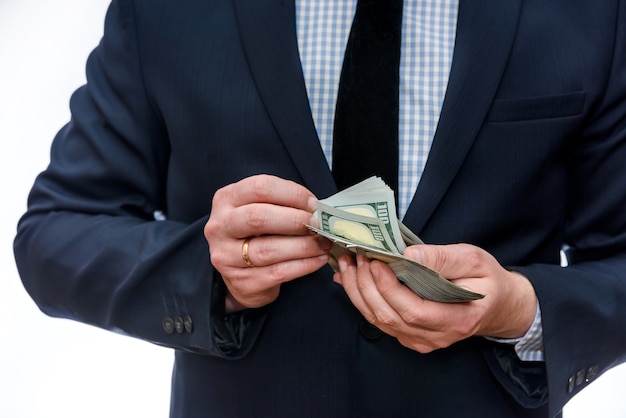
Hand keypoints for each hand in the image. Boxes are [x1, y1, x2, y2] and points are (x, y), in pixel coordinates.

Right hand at [204, 175, 329, 311]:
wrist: (241, 276)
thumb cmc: (256, 235)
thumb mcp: (259, 210)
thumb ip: (281, 205)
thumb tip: (316, 209)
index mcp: (226, 200)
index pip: (259, 188)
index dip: (292, 194)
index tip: (313, 204)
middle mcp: (220, 227)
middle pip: (259, 217)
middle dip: (295, 220)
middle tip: (317, 224)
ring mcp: (226, 257)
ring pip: (269, 249)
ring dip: (303, 245)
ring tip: (323, 243)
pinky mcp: (241, 282)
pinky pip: (277, 272)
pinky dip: (304, 265)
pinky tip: (318, 259)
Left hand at [333, 244, 536, 352]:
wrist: (497, 305)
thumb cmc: (487, 280)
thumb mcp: (474, 260)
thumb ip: (442, 258)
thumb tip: (408, 254)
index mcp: (457, 320)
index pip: (414, 311)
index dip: (389, 288)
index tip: (376, 261)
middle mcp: (436, 337)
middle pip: (389, 317)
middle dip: (366, 285)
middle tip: (356, 257)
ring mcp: (421, 340)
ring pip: (379, 321)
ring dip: (358, 292)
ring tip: (348, 264)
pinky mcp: (410, 336)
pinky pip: (379, 321)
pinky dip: (361, 299)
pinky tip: (351, 279)